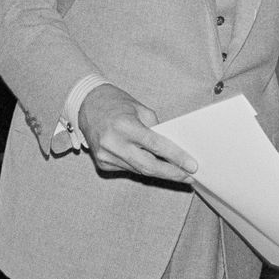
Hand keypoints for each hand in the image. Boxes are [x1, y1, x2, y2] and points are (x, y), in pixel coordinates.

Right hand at [77, 84, 196, 182]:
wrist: (85, 105)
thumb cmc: (115, 102)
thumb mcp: (139, 108)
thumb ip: (155, 128)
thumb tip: (172, 148)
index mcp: (124, 126)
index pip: (156, 146)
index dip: (176, 157)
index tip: (192, 166)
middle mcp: (113, 143)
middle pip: (148, 166)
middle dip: (172, 173)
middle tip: (189, 176)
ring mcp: (105, 156)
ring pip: (139, 170)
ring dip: (159, 172)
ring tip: (177, 172)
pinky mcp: (102, 164)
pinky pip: (129, 169)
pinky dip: (143, 168)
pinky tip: (154, 166)